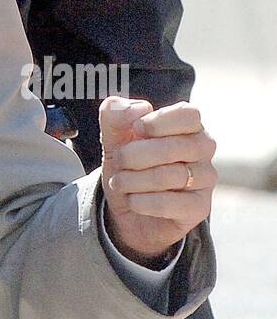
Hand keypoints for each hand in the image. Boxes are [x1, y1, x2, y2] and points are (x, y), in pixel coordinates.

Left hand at [100, 98, 216, 263]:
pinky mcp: (199, 208)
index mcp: (188, 125)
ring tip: (119, 182)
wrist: (129, 210)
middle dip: (135, 155)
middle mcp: (203, 149)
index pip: (188, 115)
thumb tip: (140, 108)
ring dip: (133, 180)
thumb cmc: (129, 165)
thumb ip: (115, 114)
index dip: (157, 122)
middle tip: (118, 161)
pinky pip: (169, 203)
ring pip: (170, 176)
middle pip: (176, 147)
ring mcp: (205, 179)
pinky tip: (132, 200)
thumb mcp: (113, 137)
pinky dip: (142, 201)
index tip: (135, 130)